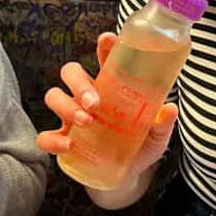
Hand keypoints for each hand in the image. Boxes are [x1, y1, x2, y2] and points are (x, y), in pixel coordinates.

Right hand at [37, 32, 177, 179]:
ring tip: (88, 122)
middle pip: (71, 73)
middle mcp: (87, 97)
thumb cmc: (141, 146)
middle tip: (95, 103)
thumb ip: (162, 124)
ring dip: (67, 106)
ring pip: (54, 97)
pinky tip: (69, 145)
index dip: (104, 46)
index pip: (105, 60)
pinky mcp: (62, 141)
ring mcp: (71, 118)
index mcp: (111, 87)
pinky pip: (45, 136)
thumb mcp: (156, 136)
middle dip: (79, 83)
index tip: (107, 39)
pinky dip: (53, 139)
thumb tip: (169, 109)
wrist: (127, 176)